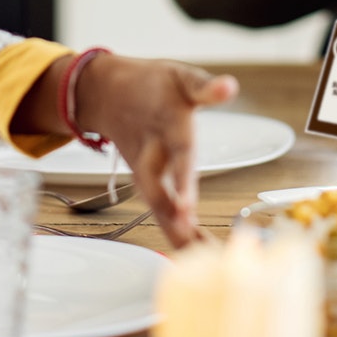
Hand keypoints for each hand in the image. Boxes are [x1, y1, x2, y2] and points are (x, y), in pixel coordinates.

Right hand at [74, 55, 239, 246]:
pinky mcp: (148, 181)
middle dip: (174, 222)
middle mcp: (153, 153)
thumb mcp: (179, 76)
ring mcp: (147, 170)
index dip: (182, 184)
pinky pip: (163, 211)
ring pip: (159, 207)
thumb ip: (204, 86)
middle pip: (160, 194)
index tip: (186, 210)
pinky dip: (178, 233)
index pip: (178, 155)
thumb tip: (229, 86)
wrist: (106, 93)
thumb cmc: (150, 85)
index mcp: (167, 126)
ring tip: (199, 259)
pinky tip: (196, 253)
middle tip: (192, 248)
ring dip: (176, 234)